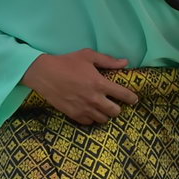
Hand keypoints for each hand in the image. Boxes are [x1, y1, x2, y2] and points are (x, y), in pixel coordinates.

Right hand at [20, 50, 137, 124]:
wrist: (44, 74)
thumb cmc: (66, 62)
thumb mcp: (88, 56)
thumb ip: (108, 60)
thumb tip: (125, 62)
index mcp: (100, 84)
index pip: (123, 95)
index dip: (132, 98)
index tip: (134, 99)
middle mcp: (94, 99)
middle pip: (115, 112)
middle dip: (117, 108)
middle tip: (113, 103)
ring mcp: (83, 108)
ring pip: (103, 119)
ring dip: (104, 114)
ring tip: (101, 108)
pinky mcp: (73, 114)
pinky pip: (89, 122)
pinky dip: (92, 118)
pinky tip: (89, 111)